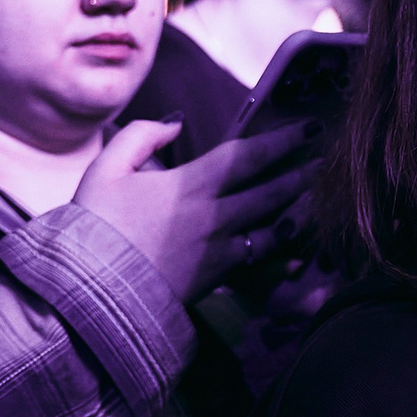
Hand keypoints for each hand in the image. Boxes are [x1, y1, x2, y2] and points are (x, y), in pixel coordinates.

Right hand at [73, 119, 317, 301]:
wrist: (89, 294)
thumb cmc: (94, 228)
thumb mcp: (106, 168)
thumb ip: (142, 136)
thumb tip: (177, 121)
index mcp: (191, 186)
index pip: (250, 156)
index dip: (285, 139)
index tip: (310, 126)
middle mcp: (215, 218)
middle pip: (273, 192)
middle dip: (303, 174)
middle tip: (328, 162)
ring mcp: (219, 252)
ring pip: (272, 229)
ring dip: (298, 212)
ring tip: (317, 199)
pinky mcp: (215, 280)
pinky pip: (258, 261)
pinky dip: (279, 250)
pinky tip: (293, 246)